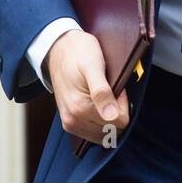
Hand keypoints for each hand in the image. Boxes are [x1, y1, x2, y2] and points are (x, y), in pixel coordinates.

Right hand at [46, 28, 129, 145]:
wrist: (58, 49)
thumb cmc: (78, 53)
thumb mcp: (93, 65)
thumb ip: (102, 91)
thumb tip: (112, 116)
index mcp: (80, 108)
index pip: (119, 122)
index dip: (123, 104)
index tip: (116, 87)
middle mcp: (73, 120)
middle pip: (111, 130)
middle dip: (116, 111)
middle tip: (110, 89)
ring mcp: (70, 123)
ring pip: (103, 134)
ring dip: (108, 117)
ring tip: (103, 95)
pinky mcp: (69, 122)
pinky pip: (92, 133)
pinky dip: (100, 121)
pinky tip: (97, 103)